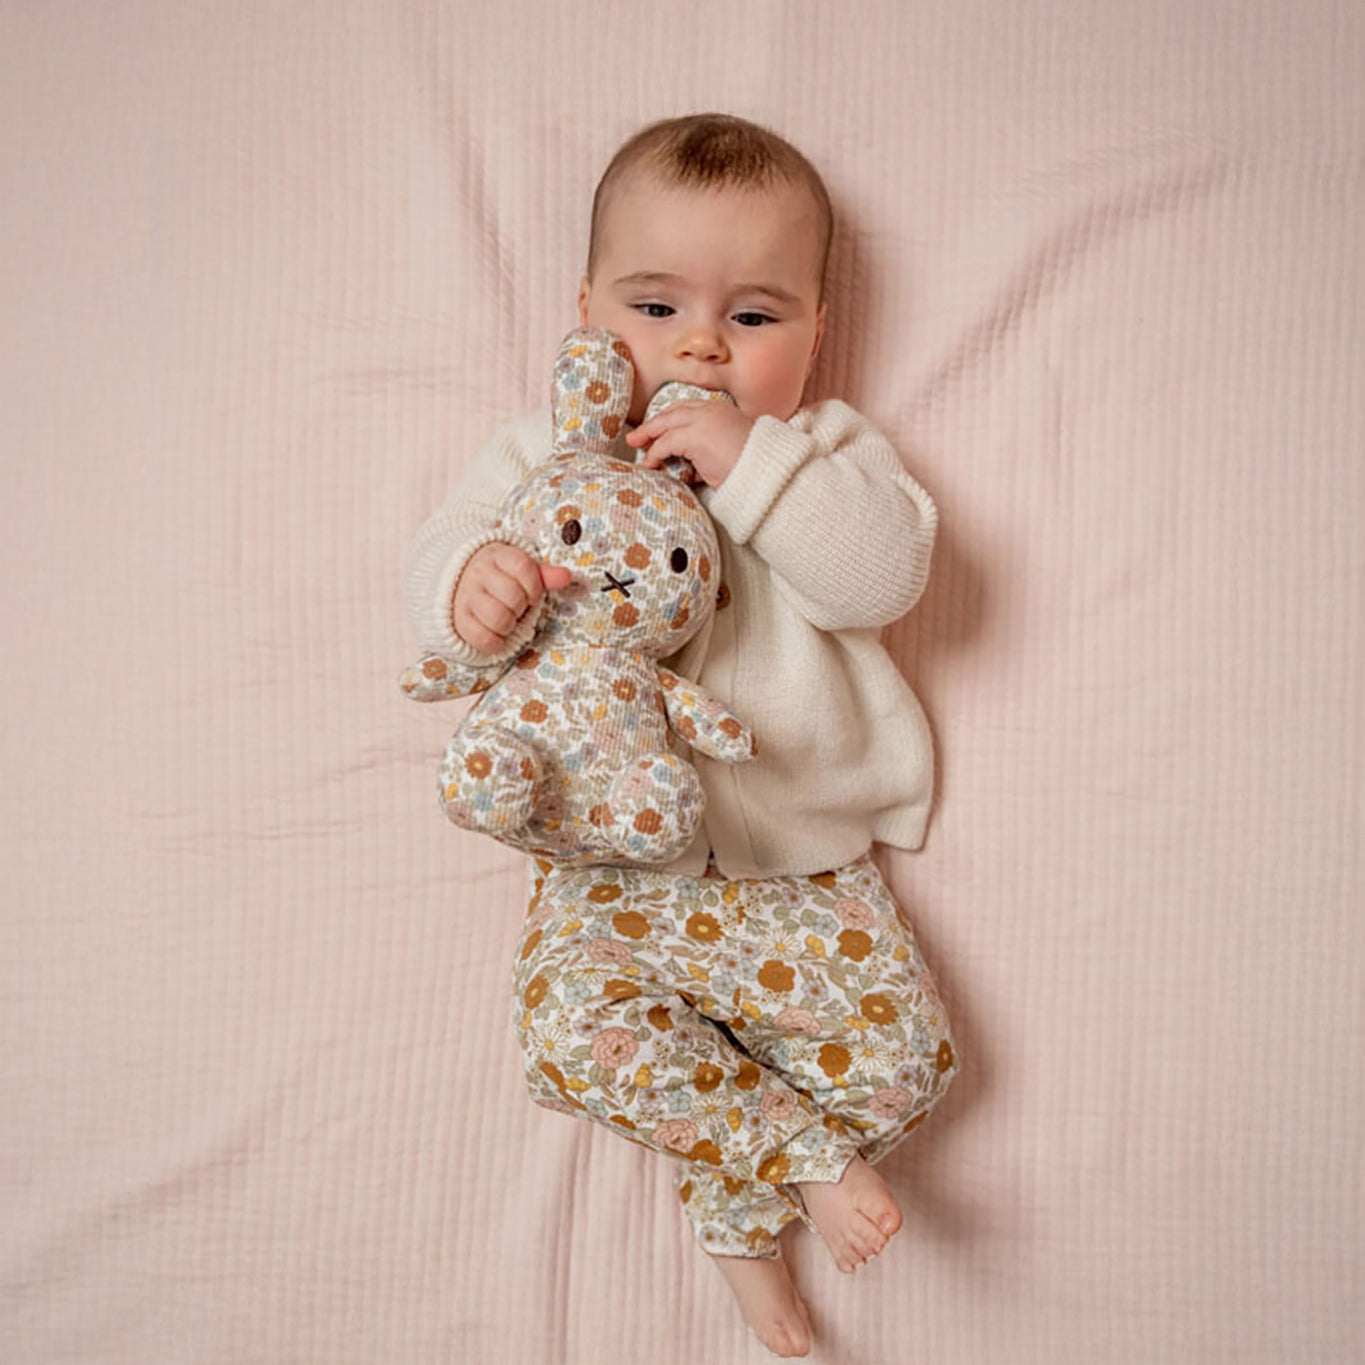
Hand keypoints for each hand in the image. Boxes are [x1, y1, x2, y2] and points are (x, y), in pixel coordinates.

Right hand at [451, 542, 571, 654]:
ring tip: (507, 620)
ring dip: (509, 625)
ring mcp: (466, 596)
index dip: (534, 586)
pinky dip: (495, 642)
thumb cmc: (499, 578)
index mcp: (497, 556)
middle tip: (516, 607)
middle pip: (512, 595)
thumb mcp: (520, 570)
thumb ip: (544, 575)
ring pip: (498, 618)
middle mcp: (479, 574)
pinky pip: (482, 638)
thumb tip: (565, 576)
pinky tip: (497, 635)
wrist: (459, 581)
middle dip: (521, 607)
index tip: (532, 595)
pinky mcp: (459, 620)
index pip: (522, 567)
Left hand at [626, 400, 754, 488]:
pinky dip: (654, 453)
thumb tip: (692, 465)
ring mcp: (702, 421)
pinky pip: (665, 443)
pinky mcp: (694, 437)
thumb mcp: (730, 451)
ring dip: (649, 437)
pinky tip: (650, 464)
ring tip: (636, 447)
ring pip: (665, 425)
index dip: (669, 418)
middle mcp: (710, 410)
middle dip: (653, 424)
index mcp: (721, 410)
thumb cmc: (752, 466)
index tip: (657, 428)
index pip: (687, 408)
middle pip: (672, 412)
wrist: (764, 471)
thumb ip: (709, 450)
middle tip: (637, 436)